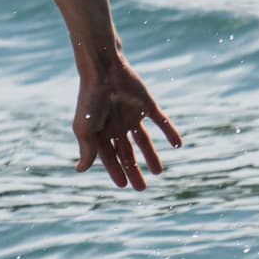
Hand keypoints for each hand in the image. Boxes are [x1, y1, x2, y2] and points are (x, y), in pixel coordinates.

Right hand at [74, 53, 183, 188]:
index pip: (110, 157)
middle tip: (141, 188)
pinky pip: (161, 121)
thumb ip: (87, 150)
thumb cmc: (90, 100)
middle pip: (127, 152)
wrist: (104, 70)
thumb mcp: (86, 129)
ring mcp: (132, 115)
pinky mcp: (147, 105)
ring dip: (151, 156)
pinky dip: (170, 132)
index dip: (116, 171)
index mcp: (100, 131)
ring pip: (143, 140)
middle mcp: (116, 125)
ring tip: (159, 172)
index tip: (123, 186)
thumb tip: (80, 170)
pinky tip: (178, 145)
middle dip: (134, 170)